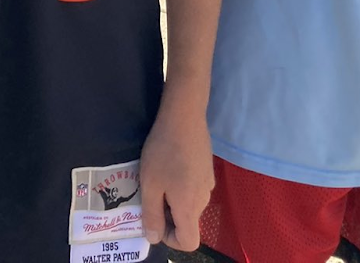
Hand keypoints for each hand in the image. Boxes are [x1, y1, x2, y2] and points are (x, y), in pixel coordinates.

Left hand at [138, 99, 213, 251]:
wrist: (184, 117)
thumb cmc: (163, 151)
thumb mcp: (150, 184)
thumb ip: (151, 214)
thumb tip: (154, 238)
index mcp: (189, 208)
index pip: (189, 242)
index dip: (170, 239)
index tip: (155, 220)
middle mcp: (204, 200)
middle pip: (188, 222)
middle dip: (168, 216)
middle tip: (150, 193)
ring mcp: (209, 184)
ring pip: (190, 204)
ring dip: (173, 199)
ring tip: (157, 177)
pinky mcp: (208, 170)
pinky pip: (194, 189)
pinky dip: (181, 186)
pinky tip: (169, 165)